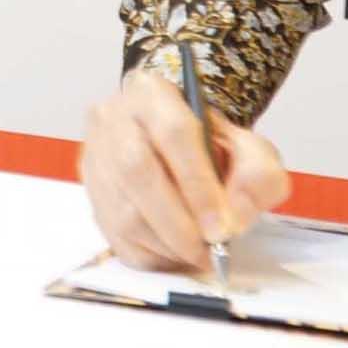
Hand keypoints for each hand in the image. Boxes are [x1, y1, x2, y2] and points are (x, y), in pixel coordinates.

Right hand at [80, 65, 291, 270]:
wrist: (177, 144)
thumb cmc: (211, 145)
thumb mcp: (249, 148)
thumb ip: (257, 176)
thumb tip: (234, 218)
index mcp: (153, 93)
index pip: (173, 133)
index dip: (199, 185)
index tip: (223, 226)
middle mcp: (114, 118)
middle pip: (136, 171)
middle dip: (179, 223)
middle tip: (210, 249)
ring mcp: (95, 156)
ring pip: (123, 212)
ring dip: (167, 244)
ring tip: (198, 253)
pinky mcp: (90, 192)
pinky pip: (115, 237)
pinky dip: (151, 255)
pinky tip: (175, 252)